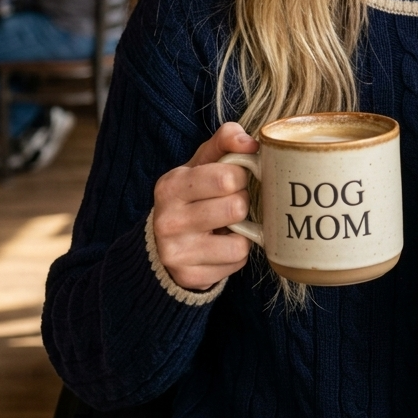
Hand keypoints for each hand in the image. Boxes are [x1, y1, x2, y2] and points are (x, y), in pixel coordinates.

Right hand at [152, 122, 257, 291]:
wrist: (165, 241)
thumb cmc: (194, 192)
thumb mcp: (203, 161)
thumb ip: (226, 140)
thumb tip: (251, 143)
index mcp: (171, 185)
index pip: (227, 177)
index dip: (240, 176)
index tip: (233, 179)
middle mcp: (168, 220)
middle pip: (236, 208)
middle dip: (241, 202)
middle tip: (230, 204)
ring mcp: (176, 252)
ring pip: (240, 241)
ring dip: (242, 232)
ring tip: (227, 225)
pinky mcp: (190, 276)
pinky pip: (236, 262)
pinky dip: (236, 253)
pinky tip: (221, 245)